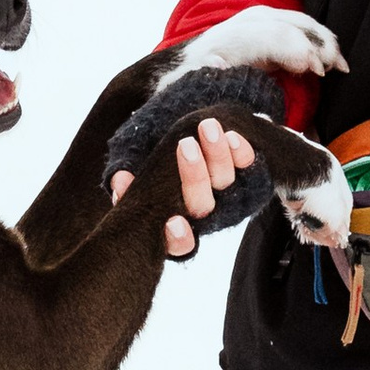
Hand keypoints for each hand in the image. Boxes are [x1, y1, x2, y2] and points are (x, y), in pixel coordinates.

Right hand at [109, 114, 254, 258]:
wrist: (189, 140)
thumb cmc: (153, 167)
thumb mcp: (136, 177)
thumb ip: (127, 184)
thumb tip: (120, 182)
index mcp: (172, 225)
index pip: (179, 243)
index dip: (178, 237)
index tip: (173, 222)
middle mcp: (202, 214)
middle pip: (202, 205)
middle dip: (195, 176)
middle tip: (185, 144)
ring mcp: (226, 196)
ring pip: (225, 182)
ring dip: (218, 155)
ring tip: (207, 126)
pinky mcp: (246, 175)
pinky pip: (248, 167)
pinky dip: (241, 153)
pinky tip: (232, 137)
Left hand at [173, 5, 348, 80]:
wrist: (186, 67)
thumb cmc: (196, 84)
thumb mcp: (203, 87)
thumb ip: (218, 82)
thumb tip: (226, 73)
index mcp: (230, 38)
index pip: (273, 35)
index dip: (299, 51)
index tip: (316, 72)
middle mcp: (247, 22)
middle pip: (294, 25)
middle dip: (319, 45)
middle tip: (335, 71)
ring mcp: (261, 19)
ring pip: (303, 23)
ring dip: (324, 43)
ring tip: (338, 68)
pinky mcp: (271, 23)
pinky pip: (303, 26)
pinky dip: (321, 41)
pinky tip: (333, 61)